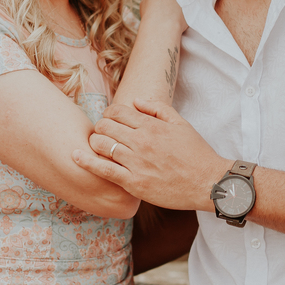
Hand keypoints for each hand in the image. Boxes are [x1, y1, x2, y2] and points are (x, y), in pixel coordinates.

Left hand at [73, 98, 227, 211]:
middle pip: (105, 126)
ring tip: (97, 146)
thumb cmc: (196, 153)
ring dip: (94, 143)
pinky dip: (87, 162)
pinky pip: (104, 170)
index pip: (117, 111)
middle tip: (104, 134)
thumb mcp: (181, 123)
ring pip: (101, 145)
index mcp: (152, 125)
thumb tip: (135, 101)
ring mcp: (136, 162)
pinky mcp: (134, 183)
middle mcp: (141, 141)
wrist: (208, 182)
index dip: (109, 113)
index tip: (111, 121)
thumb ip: (157, 109)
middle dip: (100, 127)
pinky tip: (76, 157)